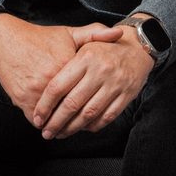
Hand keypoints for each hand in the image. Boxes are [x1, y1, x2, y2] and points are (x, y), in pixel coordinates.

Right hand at [0, 14, 122, 121]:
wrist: (6, 42)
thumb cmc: (40, 39)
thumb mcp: (69, 33)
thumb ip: (95, 34)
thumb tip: (119, 33)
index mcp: (67, 64)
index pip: (87, 90)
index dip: (95, 103)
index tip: (100, 111)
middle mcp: (52, 79)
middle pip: (71, 108)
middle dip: (79, 121)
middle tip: (85, 128)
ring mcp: (36, 91)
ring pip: (54, 117)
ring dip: (60, 126)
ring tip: (67, 131)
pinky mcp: (23, 99)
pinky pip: (36, 118)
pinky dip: (43, 123)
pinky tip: (49, 125)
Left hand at [33, 31, 153, 138]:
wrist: (139, 47)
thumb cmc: (105, 48)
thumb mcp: (85, 41)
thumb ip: (64, 56)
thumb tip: (42, 79)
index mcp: (86, 57)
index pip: (58, 86)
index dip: (45, 105)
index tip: (37, 117)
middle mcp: (100, 71)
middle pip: (72, 104)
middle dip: (56, 122)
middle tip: (46, 132)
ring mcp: (115, 84)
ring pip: (89, 114)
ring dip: (72, 128)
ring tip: (60, 134)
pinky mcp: (127, 95)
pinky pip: (107, 116)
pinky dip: (93, 126)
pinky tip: (82, 128)